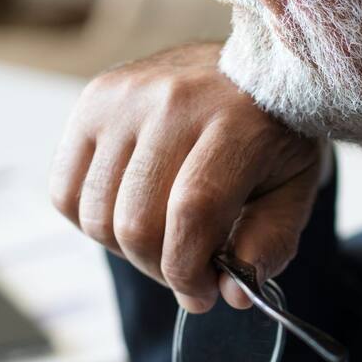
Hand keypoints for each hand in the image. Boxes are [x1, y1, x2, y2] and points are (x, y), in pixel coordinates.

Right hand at [49, 42, 323, 312]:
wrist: (250, 67)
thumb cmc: (274, 133)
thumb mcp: (295, 187)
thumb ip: (271, 242)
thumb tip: (233, 293)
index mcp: (237, 121)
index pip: (193, 212)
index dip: (190, 270)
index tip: (204, 294)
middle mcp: (175, 101)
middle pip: (137, 221)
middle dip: (161, 268)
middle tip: (186, 272)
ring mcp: (126, 96)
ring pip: (97, 215)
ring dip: (128, 250)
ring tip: (163, 240)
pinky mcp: (93, 100)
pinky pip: (66, 191)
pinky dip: (94, 222)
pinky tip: (132, 212)